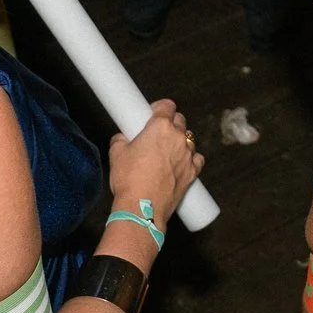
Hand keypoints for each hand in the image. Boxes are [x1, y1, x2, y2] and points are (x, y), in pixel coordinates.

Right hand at [107, 97, 203, 229]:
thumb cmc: (129, 178)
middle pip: (180, 120)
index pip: (167, 105)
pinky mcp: (193, 172)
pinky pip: (197, 159)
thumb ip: (121, 139)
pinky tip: (180, 163)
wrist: (142, 207)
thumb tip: (123, 138)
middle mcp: (178, 137)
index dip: (160, 107)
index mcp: (160, 127)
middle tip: (158, 133)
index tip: (153, 113)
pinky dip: (190, 158)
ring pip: (189, 139)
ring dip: (180, 141)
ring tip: (167, 151)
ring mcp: (188, 155)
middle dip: (171, 123)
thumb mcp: (116, 154)